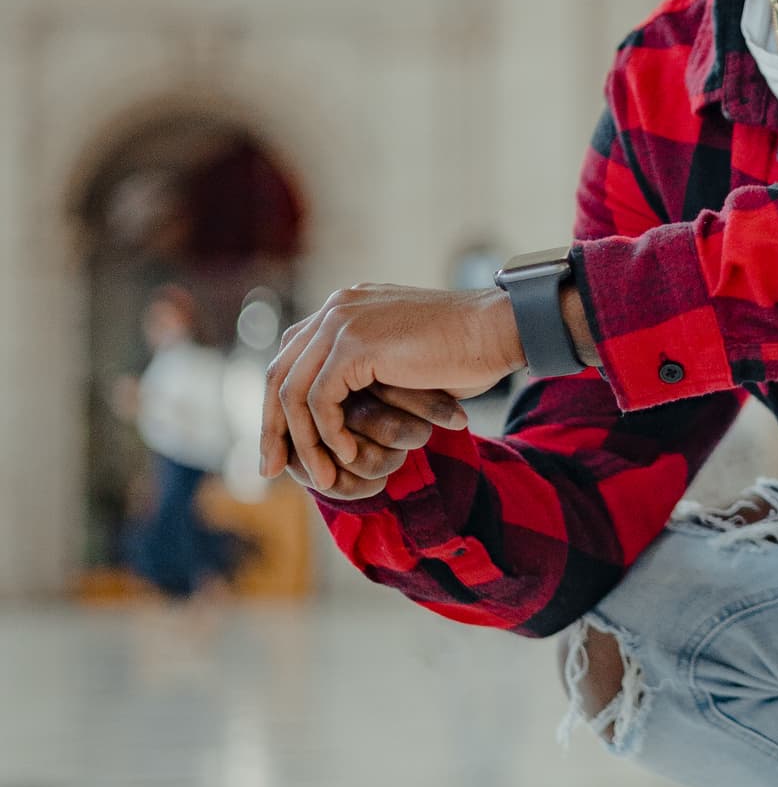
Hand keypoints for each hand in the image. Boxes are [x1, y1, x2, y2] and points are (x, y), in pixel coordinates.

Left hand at [261, 285, 520, 493]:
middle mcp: (335, 309)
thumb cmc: (465, 352)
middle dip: (271, 427)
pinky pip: (321, 400)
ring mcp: (342, 322)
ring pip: (293, 392)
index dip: (277, 405)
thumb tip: (346, 413)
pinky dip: (330, 435)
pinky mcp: (355, 344)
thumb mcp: (401, 361)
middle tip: (271, 469)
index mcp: (344, 308)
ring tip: (322, 477)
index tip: (281, 448)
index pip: (289, 358)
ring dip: (304, 441)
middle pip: (277, 374)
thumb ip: (368, 373)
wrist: (497, 330)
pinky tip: (348, 456)